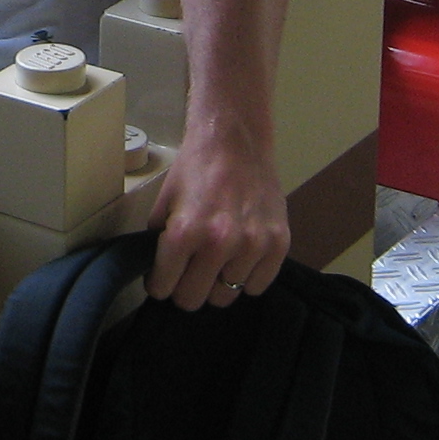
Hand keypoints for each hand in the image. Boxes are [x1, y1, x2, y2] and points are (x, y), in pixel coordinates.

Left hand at [144, 128, 289, 310]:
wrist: (234, 139)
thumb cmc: (195, 169)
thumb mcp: (163, 203)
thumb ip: (159, 243)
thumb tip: (160, 275)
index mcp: (184, 232)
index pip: (164, 288)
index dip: (160, 283)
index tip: (163, 277)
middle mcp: (219, 243)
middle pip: (194, 300)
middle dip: (185, 288)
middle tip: (188, 271)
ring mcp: (253, 245)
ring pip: (226, 296)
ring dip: (217, 281)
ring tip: (217, 257)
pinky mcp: (278, 244)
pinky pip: (256, 286)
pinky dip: (246, 277)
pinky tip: (239, 257)